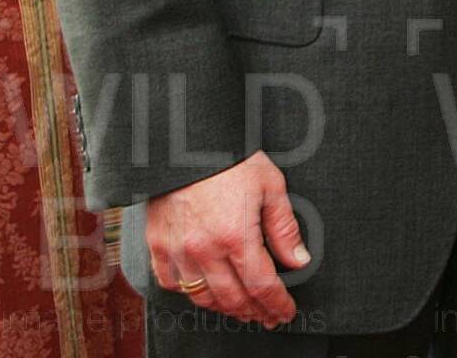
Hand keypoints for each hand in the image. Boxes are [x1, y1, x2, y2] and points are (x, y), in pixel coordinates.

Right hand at [145, 149, 306, 326]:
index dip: (277, 304)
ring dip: (224, 308)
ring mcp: (177, 250)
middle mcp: (204, 250)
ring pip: (201, 298)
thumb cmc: (230, 158)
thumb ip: (284, 228)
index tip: (286, 312)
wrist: (184, 140)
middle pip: (233, 299)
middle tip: (267, 317)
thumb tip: (299, 261)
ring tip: (241, 309)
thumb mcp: (270, 186)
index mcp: (236, 236)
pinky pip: (170, 283)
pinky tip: (203, 291)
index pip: (262, 286)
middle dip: (254, 312)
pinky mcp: (156, 245)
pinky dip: (188, 293)